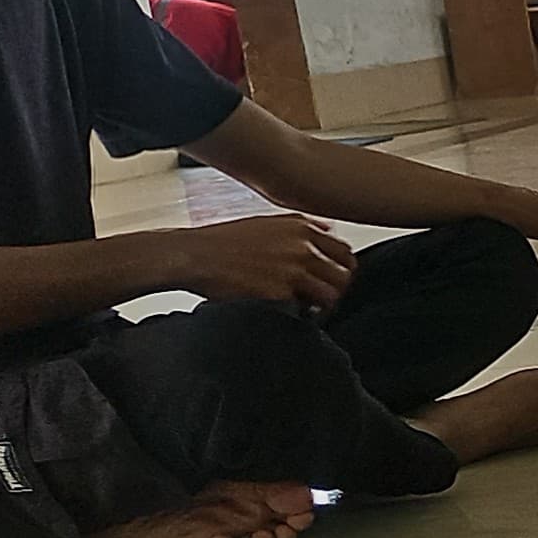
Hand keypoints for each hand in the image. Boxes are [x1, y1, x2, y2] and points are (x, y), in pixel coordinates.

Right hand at [168, 213, 357, 309]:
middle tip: (323, 300)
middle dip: (337, 290)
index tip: (335, 279)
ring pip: (331, 295)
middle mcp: (302, 247)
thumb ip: (300, 225)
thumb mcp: (267, 222)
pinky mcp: (279, 293)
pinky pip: (305, 310)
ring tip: (309, 311)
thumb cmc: (223, 241)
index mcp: (302, 228)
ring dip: (323, 306)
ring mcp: (292, 270)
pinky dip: (301, 316)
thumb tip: (327, 229)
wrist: (193, 256)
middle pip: (344, 275)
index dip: (343, 269)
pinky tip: (290, 315)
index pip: (345, 252)